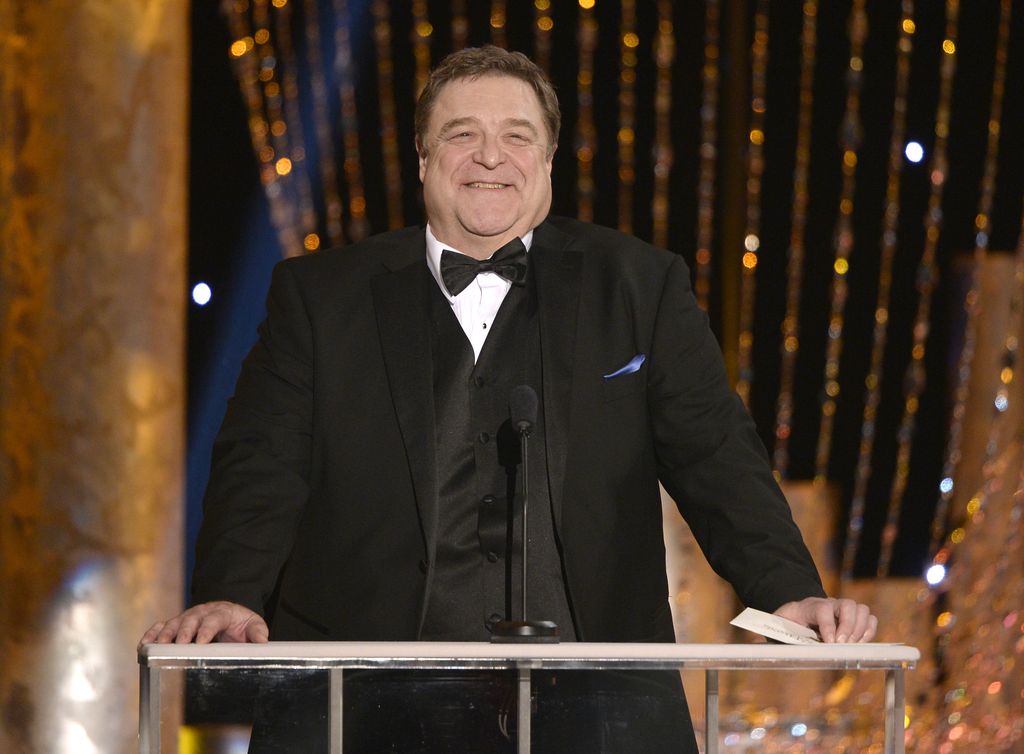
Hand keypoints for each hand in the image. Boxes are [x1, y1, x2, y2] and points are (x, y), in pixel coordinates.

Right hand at [140, 601, 268, 644]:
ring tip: (158, 646)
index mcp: (221, 612)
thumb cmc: (240, 623)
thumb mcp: (253, 625)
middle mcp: (201, 612)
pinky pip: (161, 626)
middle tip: (180, 644)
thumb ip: (258, 632)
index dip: (206, 629)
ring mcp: (187, 617)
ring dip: (165, 634)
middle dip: (184, 631)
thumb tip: (263, 642)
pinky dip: (152, 634)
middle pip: (190, 619)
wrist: (229, 613)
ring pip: (173, 623)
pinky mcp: (176, 624)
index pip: (213, 619)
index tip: (201, 641)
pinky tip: (144, 644)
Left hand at [774, 597, 877, 642]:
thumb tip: (752, 639)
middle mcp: (830, 604)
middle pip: (848, 605)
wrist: (798, 614)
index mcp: (809, 606)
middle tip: (841, 644)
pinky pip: (870, 618)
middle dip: (848, 626)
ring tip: (851, 645)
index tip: (829, 642)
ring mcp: (844, 610)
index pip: (823, 609)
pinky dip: (869, 631)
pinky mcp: (854, 618)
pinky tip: (860, 643)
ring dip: (860, 629)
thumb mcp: (776, 625)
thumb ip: (768, 631)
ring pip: (861, 609)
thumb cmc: (787, 622)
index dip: (828, 625)